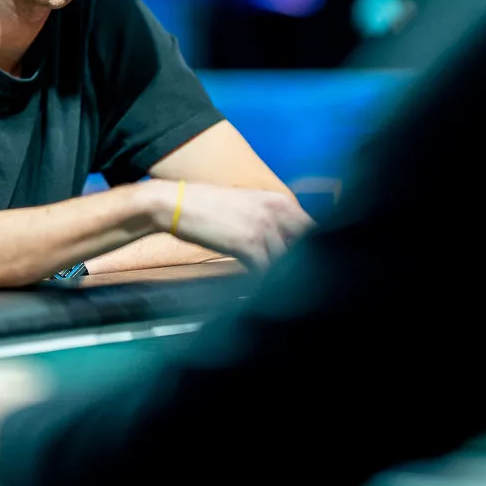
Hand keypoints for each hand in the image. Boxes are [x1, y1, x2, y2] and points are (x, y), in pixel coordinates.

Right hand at [149, 180, 314, 270]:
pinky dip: (261, 279)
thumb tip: (281, 243)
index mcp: (278, 200)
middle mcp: (276, 211)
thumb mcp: (244, 205)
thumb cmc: (204, 205)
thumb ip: (267, 220)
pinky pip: (265, 270)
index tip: (301, 263)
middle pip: (303, 248)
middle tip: (286, 279)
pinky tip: (253, 283)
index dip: (308, 248)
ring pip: (285, 262)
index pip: (311, 228)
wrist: (174, 203)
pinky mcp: (249, 245)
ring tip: (268, 284)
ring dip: (277, 274)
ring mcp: (264, 228)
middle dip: (296, 265)